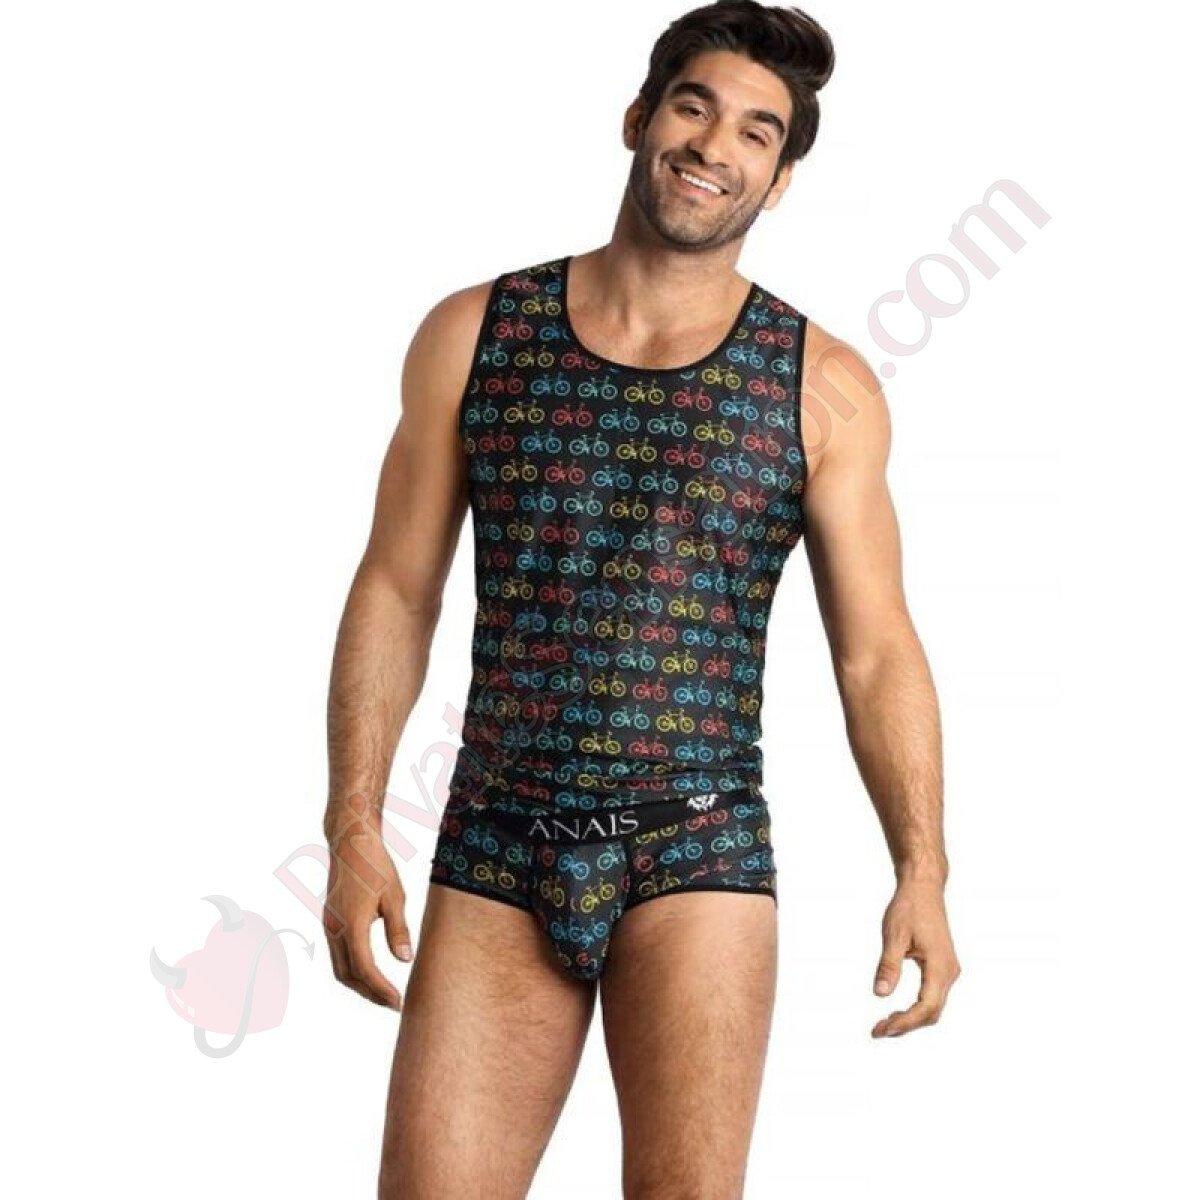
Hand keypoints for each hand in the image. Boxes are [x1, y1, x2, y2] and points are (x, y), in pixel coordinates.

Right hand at [323, 793, 413, 1009]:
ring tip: (384, 993)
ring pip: (339, 968)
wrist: (350, 841)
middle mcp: (334, 928)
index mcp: (351, 923)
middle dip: (370, 994)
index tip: (399, 1002)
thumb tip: (404, 960)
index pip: (365, 969)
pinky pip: (337, 955)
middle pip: (348, 976)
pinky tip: (370, 972)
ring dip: (360, 985)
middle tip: (394, 1004)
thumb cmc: (376, 865)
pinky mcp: (329, 921)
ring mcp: (329, 925)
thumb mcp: (395, 895)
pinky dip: (353, 970)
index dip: (381, 990)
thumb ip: (398, 929)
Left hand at [871, 877, 960, 1037]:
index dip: (905, 1023)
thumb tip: (879, 994)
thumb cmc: (908, 908)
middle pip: (932, 1012)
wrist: (923, 887)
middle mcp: (949, 972)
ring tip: (884, 1024)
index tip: (881, 1029)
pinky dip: (917, 1008)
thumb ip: (888, 966)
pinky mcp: (943, 966)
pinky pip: (933, 995)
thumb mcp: (894, 936)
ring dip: (911, 1018)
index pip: (926, 1007)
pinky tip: (898, 1011)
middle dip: (906, 1025)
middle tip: (877, 1031)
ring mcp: (948, 970)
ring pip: (934, 1006)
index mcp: (940, 966)